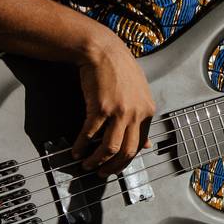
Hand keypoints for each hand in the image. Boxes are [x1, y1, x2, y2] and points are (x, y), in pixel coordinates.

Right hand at [71, 35, 155, 176]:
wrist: (103, 51)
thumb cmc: (120, 69)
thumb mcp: (139, 93)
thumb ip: (142, 119)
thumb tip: (147, 145)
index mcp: (148, 110)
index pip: (140, 144)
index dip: (126, 160)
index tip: (115, 166)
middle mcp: (136, 113)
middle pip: (127, 151)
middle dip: (113, 167)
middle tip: (101, 172)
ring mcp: (119, 111)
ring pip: (109, 148)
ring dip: (96, 160)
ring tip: (86, 163)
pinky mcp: (100, 108)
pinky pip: (90, 135)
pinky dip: (81, 146)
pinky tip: (76, 150)